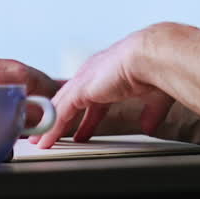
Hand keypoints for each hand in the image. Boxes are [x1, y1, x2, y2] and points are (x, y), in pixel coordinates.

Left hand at [32, 29, 173, 147]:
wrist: (152, 57)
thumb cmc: (157, 69)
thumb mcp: (153, 97)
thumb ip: (149, 112)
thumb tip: (148, 126)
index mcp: (110, 72)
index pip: (93, 97)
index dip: (87, 116)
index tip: (83, 131)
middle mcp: (94, 73)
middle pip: (71, 100)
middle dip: (61, 118)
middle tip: (53, 134)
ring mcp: (84, 80)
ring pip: (61, 106)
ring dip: (51, 125)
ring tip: (42, 142)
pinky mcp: (79, 90)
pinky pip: (60, 112)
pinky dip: (52, 127)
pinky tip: (47, 140)